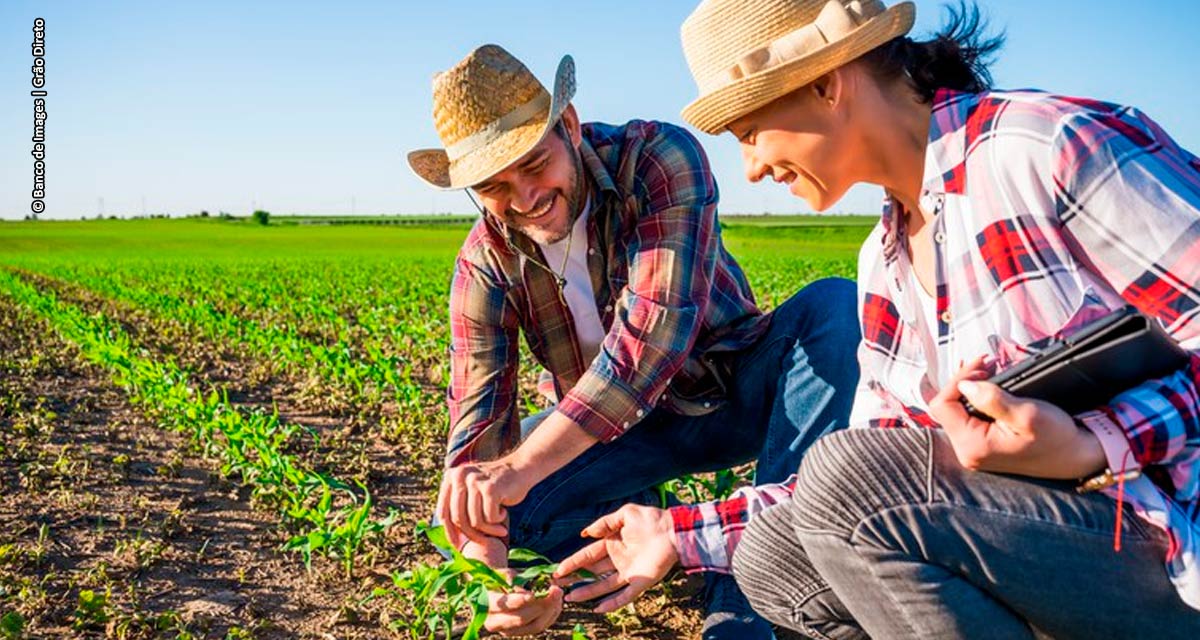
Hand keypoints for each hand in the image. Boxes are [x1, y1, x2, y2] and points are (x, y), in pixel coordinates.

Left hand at [436, 455, 530, 546]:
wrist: (520, 469)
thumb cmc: (495, 487)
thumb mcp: (471, 492)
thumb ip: (459, 507)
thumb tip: (450, 540)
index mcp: (451, 477)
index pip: (443, 511)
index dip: (449, 531)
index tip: (458, 546)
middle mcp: (459, 476)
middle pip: (458, 518)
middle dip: (473, 534)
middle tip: (487, 541)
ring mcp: (474, 481)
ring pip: (475, 521)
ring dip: (489, 530)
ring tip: (500, 527)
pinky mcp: (490, 488)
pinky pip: (489, 518)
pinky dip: (498, 521)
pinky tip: (504, 511)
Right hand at [484, 581, 563, 636]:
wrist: (497, 592)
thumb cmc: (501, 579)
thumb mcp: (505, 575)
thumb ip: (515, 582)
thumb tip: (531, 594)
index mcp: (486, 604)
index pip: (502, 606)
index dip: (518, 601)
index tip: (533, 594)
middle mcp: (495, 623)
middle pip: (521, 619)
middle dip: (541, 605)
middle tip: (555, 590)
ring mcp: (509, 631)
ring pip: (534, 626)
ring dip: (550, 610)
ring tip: (558, 594)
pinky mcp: (522, 633)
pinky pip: (541, 627)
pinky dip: (551, 615)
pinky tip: (557, 602)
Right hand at [552, 504, 677, 613]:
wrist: (672, 530)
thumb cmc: (650, 519)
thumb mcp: (625, 515)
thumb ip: (604, 523)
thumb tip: (585, 533)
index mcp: (612, 544)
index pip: (588, 556)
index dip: (573, 562)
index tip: (558, 570)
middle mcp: (617, 560)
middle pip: (592, 573)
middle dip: (575, 579)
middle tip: (558, 585)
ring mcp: (628, 572)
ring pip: (603, 586)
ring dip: (587, 592)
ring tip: (570, 598)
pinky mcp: (639, 582)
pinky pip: (624, 596)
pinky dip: (611, 603)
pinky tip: (598, 608)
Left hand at [927, 356, 1106, 478]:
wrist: (1076, 456)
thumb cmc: (1056, 437)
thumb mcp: (1027, 414)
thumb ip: (992, 399)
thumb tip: (964, 385)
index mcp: (973, 446)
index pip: (943, 406)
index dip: (957, 380)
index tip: (981, 366)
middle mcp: (967, 451)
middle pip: (947, 407)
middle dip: (964, 381)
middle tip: (986, 363)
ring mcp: (974, 449)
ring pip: (957, 410)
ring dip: (970, 387)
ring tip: (989, 370)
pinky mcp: (983, 444)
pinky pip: (969, 416)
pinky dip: (977, 398)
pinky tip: (989, 385)